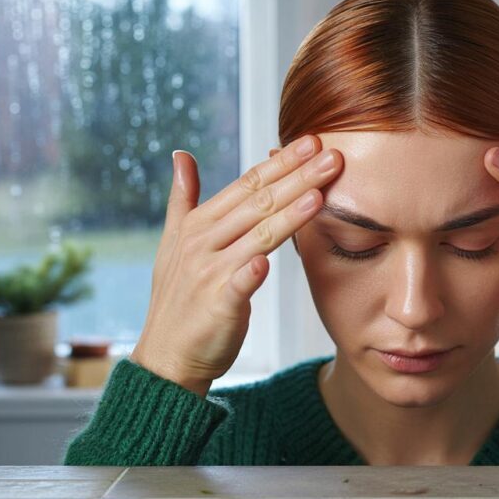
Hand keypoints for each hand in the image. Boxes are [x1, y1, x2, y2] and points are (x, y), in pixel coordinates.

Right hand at [130, 135, 343, 396]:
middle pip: (258, 203)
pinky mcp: (218, 305)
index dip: (280, 163)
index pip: (247, 185)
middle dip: (297, 177)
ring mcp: (209, 273)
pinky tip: (269, 261)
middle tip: (332, 156)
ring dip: (288, 215)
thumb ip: (183, 199)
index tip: (311, 142)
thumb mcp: (174, 243)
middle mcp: (203, 243)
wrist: (167, 356)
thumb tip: (182, 155)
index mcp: (198, 224)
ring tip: (319, 194)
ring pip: (257, 236)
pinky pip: (239, 284)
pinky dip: (253, 271)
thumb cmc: (180, 300)